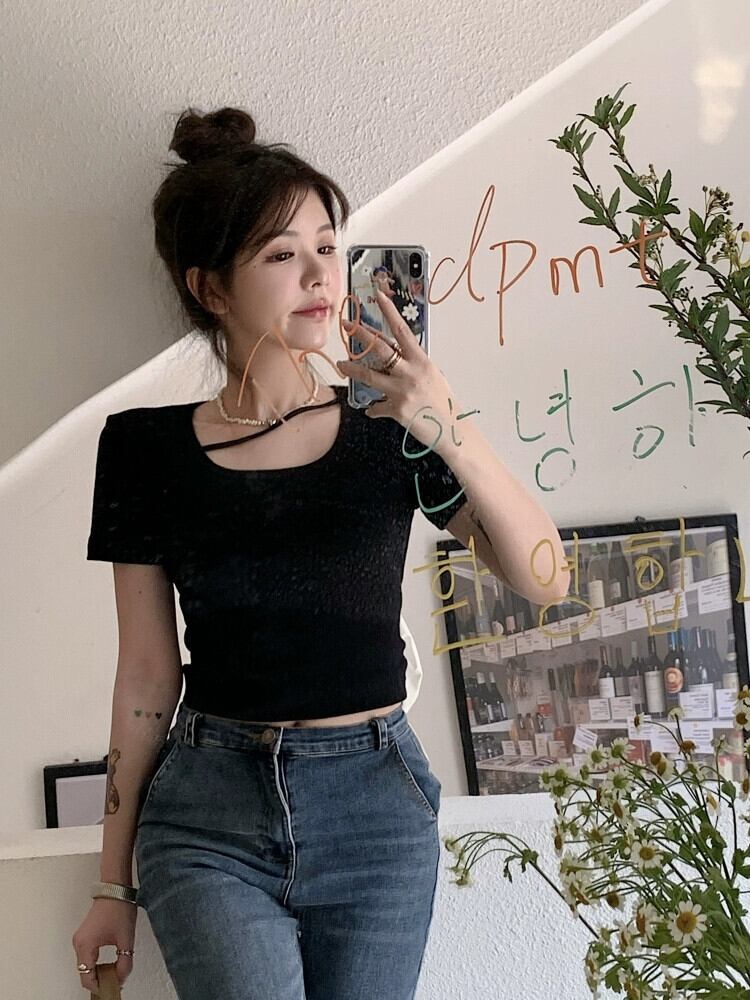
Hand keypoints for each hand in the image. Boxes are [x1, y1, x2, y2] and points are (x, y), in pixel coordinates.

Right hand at [72, 898, 136, 992]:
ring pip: (85, 965)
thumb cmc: (119, 909)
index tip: (111, 991)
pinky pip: (87, 956)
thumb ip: (125, 962)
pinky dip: (96, 964)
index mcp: (85, 945)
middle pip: (84, 973)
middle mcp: (78, 944)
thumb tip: (121, 979)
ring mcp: (80, 939)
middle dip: (99, 981)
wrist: (115, 889)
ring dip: (98, 972)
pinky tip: (109, 965)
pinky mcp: (84, 935)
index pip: (86, 977)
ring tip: (114, 973)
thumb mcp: (126, 939)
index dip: (99, 987)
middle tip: (115, 983)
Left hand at [337, 288, 458, 452]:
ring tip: (342, 365)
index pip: (402, 330)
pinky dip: (373, 409)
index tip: (378, 296)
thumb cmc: (444, 403)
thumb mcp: (432, 377)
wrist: (452, 431)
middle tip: (346, 324)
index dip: (389, 311)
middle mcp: (411, 373)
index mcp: (421, 361)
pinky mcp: (396, 410)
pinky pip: (376, 407)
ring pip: (369, 375)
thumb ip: (413, 366)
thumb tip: (396, 359)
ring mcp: (403, 391)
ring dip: (352, 369)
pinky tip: (372, 410)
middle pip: (380, 348)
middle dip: (360, 334)